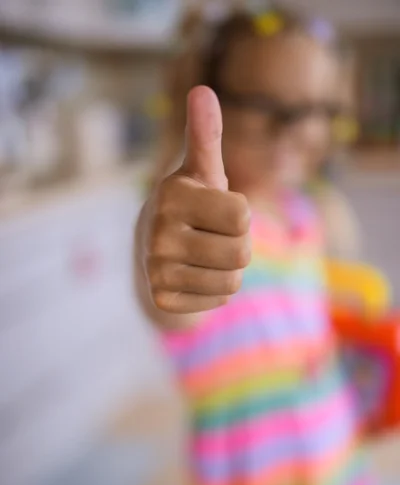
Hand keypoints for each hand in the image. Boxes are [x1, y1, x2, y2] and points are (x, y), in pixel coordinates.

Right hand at [140, 86, 250, 313]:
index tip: (217, 210)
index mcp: (172, 194)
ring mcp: (155, 268)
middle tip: (214, 237)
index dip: (239, 215)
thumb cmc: (190, 205)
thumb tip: (202, 90)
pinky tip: (194, 276)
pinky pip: (218, 301)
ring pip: (232, 280)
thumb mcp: (200, 170)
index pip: (243, 215)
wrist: (152, 250)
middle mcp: (157, 231)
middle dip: (238, 246)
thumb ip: (206, 135)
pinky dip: (214, 291)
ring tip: (205, 256)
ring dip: (228, 269)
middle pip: (241, 252)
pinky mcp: (160, 298)